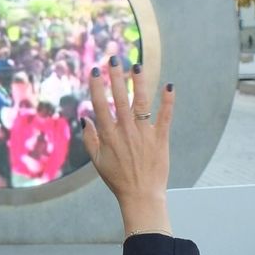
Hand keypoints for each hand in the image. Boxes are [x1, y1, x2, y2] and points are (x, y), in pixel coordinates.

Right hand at [82, 60, 171, 235]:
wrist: (141, 195)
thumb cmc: (117, 179)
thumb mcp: (98, 161)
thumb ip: (90, 139)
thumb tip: (85, 118)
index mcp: (109, 136)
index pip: (100, 105)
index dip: (96, 86)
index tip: (94, 70)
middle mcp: (126, 131)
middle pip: (120, 98)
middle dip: (116, 76)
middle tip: (114, 58)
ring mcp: (144, 133)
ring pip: (142, 102)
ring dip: (139, 83)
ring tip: (137, 66)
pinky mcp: (161, 138)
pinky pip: (165, 116)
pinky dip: (168, 101)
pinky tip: (169, 85)